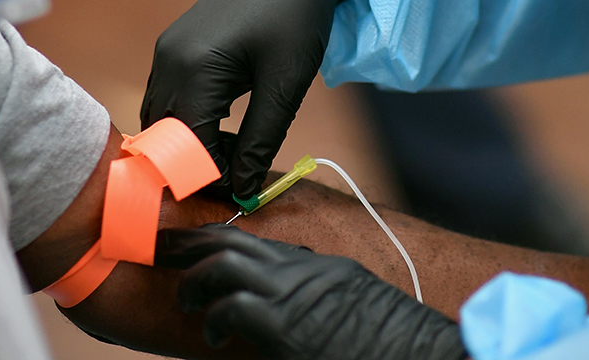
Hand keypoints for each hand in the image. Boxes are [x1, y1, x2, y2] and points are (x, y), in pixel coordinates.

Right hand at [141, 0, 360, 198]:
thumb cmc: (297, 17)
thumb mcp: (286, 84)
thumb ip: (260, 139)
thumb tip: (242, 187)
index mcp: (194, 68)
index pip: (184, 144)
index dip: (207, 175)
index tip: (238, 192)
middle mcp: (169, 59)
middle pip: (163, 133)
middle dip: (194, 163)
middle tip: (236, 176)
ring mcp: (168, 49)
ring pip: (162, 116)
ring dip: (189, 142)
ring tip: (234, 150)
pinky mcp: (175, 44)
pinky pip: (169, 94)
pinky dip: (188, 118)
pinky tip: (224, 123)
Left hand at [157, 225, 466, 359]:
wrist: (428, 359)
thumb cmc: (394, 346)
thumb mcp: (357, 314)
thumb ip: (323, 302)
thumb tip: (295, 316)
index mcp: (325, 268)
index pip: (261, 242)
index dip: (221, 241)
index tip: (196, 244)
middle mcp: (308, 271)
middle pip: (235, 239)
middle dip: (192, 242)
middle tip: (160, 247)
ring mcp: (299, 294)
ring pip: (226, 264)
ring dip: (196, 280)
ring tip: (184, 300)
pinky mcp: (288, 326)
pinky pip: (233, 308)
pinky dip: (213, 320)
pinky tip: (209, 337)